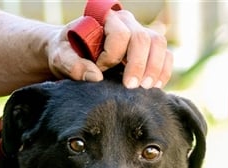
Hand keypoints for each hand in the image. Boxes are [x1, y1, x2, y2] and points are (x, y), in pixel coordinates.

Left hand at [50, 10, 171, 87]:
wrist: (73, 56)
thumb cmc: (67, 54)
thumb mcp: (60, 58)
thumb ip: (72, 64)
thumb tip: (96, 76)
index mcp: (106, 19)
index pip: (120, 34)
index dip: (112, 55)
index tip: (100, 70)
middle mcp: (127, 23)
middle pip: (143, 38)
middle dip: (138, 65)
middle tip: (130, 87)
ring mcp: (140, 35)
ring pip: (159, 44)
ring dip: (155, 68)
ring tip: (145, 89)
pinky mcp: (149, 51)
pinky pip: (166, 56)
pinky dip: (164, 72)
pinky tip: (154, 87)